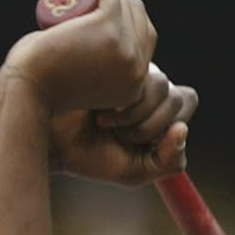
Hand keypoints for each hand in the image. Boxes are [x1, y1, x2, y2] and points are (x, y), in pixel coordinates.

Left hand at [2, 0, 156, 114]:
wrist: (26, 94)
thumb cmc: (41, 96)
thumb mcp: (82, 92)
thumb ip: (94, 86)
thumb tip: (94, 65)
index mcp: (134, 88)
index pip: (143, 44)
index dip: (133, 22)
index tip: (113, 12)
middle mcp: (136, 69)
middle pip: (139, 22)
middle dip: (127, 2)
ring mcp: (124, 47)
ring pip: (127, 6)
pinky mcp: (107, 26)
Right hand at [50, 62, 198, 186]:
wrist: (48, 141)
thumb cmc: (88, 155)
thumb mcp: (134, 171)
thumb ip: (168, 161)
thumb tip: (183, 128)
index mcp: (157, 109)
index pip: (186, 103)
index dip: (169, 126)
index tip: (140, 142)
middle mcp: (146, 86)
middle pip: (178, 98)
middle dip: (149, 126)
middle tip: (116, 134)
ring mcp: (129, 71)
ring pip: (163, 87)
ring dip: (135, 115)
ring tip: (104, 121)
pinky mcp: (112, 62)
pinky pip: (139, 78)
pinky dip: (124, 102)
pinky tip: (98, 108)